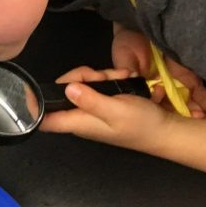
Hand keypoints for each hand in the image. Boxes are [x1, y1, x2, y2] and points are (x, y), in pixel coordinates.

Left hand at [39, 67, 172, 148]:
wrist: (166, 130)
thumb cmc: (141, 124)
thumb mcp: (116, 110)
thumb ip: (91, 100)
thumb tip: (67, 88)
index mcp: (78, 123)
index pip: (45, 119)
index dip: (39, 103)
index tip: (52, 86)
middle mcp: (81, 117)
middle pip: (65, 91)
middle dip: (83, 77)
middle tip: (102, 76)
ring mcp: (93, 110)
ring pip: (85, 85)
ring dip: (103, 76)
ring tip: (123, 77)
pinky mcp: (104, 104)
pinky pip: (100, 86)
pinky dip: (112, 79)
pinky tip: (126, 78)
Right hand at [111, 27, 205, 119]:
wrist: (141, 27)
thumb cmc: (128, 45)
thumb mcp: (124, 61)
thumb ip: (128, 75)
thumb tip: (136, 87)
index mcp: (144, 93)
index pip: (154, 108)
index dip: (160, 112)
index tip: (164, 113)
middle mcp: (162, 93)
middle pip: (174, 111)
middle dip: (185, 120)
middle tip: (194, 125)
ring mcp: (177, 86)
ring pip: (189, 105)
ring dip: (199, 114)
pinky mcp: (190, 77)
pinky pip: (200, 92)